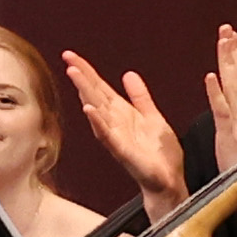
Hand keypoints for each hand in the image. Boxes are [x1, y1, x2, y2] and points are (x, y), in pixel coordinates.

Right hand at [63, 51, 190, 209]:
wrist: (168, 180)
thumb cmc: (160, 154)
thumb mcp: (153, 117)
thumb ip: (140, 97)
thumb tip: (128, 74)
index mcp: (122, 113)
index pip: (100, 87)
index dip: (87, 71)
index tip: (72, 56)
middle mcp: (114, 122)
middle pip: (94, 94)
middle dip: (81, 76)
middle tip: (68, 58)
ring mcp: (115, 136)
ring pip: (96, 109)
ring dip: (85, 92)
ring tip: (74, 74)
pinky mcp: (122, 150)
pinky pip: (107, 134)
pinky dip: (97, 122)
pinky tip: (89, 109)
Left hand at [213, 25, 236, 171]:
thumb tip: (231, 94)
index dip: (236, 58)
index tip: (229, 39)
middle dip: (233, 52)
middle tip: (225, 29)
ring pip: (235, 86)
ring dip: (228, 62)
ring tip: (223, 40)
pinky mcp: (230, 134)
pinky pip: (222, 109)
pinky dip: (217, 92)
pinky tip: (210, 76)